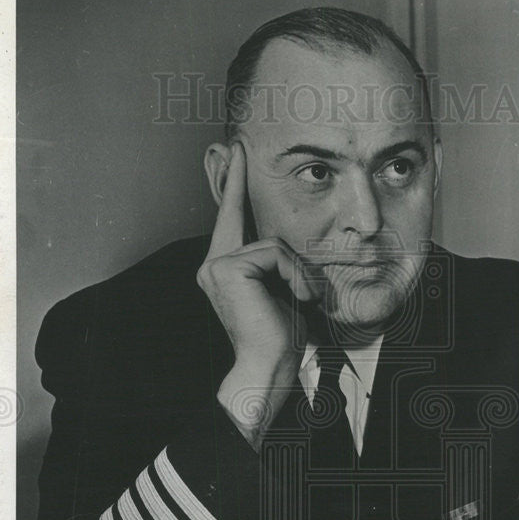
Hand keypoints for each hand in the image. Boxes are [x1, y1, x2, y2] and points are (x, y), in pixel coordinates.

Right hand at [197, 143, 319, 447]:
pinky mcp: (227, 268)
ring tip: (305, 301)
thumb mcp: (285, 291)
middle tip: (260, 198)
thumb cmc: (281, 338)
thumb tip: (288, 244)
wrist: (269, 367)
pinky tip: (299, 298)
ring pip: (273, 245)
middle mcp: (213, 264)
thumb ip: (280, 264)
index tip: (234, 152)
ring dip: (299, 274)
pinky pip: (274, 254)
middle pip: (253, 228)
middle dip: (268, 227)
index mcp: (224, 270)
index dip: (232, 185)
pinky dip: (295, 275)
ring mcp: (216, 265)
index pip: (230, 219)